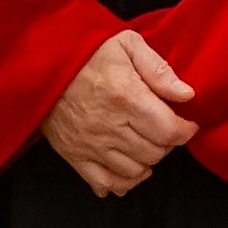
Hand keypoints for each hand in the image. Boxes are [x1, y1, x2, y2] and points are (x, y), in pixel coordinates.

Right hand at [43, 30, 195, 196]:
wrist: (41, 64)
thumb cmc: (86, 52)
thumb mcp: (127, 45)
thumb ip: (159, 70)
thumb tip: (186, 94)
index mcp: (125, 96)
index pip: (168, 130)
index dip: (184, 130)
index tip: (186, 124)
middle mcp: (108, 125)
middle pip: (155, 153)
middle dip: (167, 143)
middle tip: (163, 129)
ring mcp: (90, 144)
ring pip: (134, 171)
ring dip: (147, 161)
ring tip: (146, 144)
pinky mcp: (74, 155)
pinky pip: (106, 183)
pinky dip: (123, 182)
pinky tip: (129, 167)